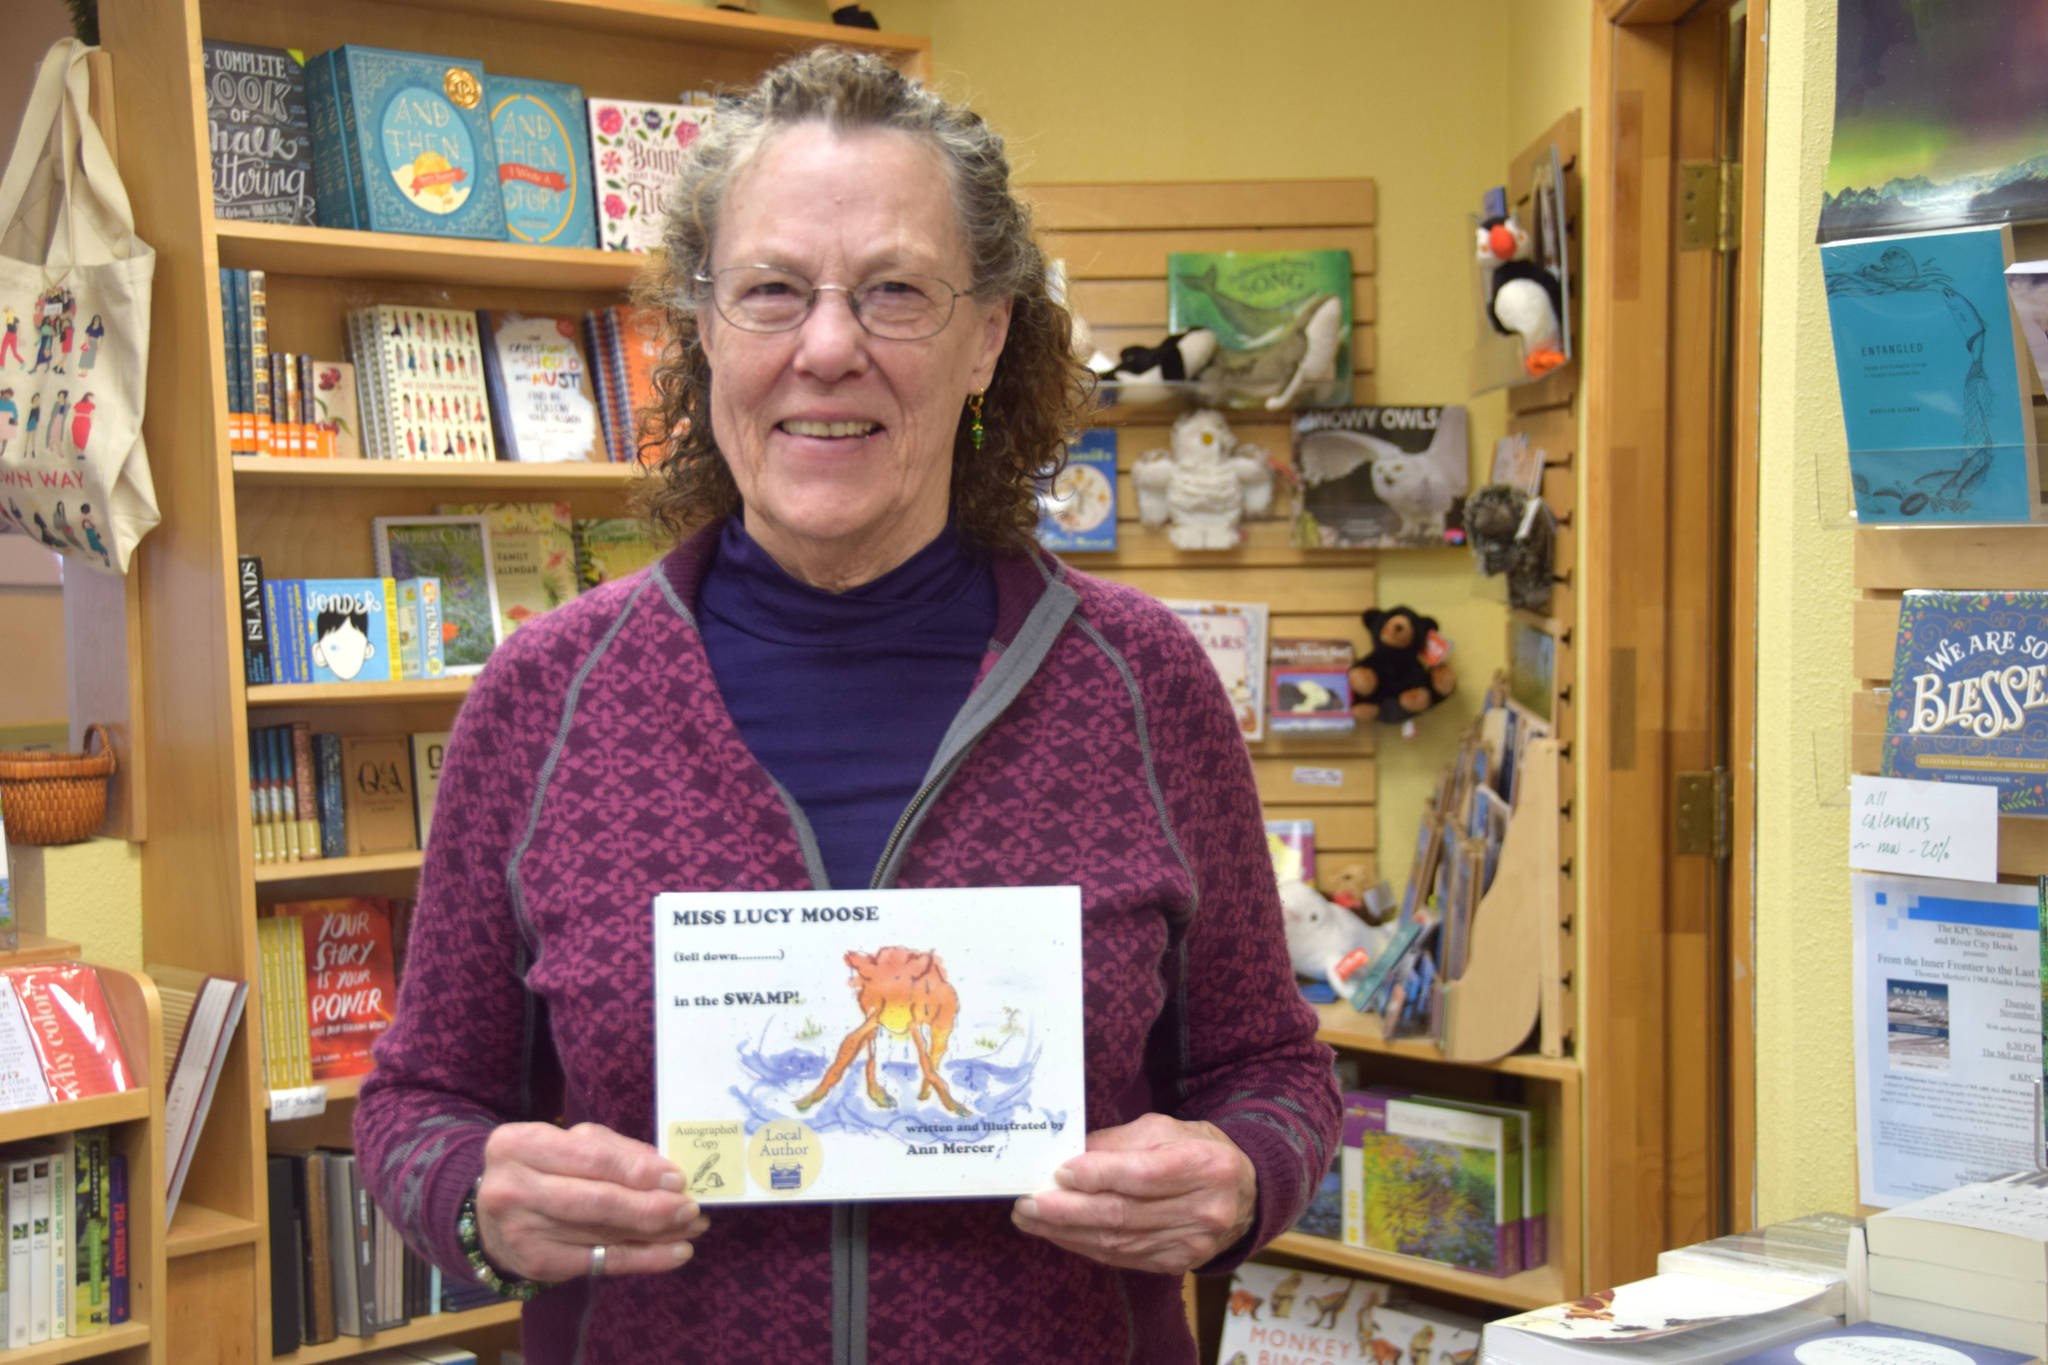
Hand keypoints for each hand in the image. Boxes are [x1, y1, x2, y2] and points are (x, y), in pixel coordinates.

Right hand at [476, 1121, 709, 1280]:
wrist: (491, 1216)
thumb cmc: (540, 1169)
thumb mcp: (567, 1144)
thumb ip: (612, 1150)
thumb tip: (664, 1170)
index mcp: (519, 1144)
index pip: (591, 1157)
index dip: (638, 1170)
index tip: (678, 1178)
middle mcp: (512, 1188)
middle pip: (598, 1201)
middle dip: (652, 1207)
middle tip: (691, 1208)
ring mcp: (521, 1231)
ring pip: (604, 1233)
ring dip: (656, 1234)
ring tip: (692, 1228)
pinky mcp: (536, 1265)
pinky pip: (601, 1263)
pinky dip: (643, 1259)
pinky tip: (674, 1254)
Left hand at [1009, 1113, 1255, 1274]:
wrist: (1244, 1195)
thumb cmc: (1198, 1151)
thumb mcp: (1166, 1129)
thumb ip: (1119, 1142)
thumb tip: (1071, 1155)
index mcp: (1205, 1166)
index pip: (1144, 1175)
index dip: (1099, 1175)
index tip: (1059, 1172)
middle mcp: (1203, 1209)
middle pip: (1125, 1214)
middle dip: (1068, 1211)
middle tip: (1027, 1203)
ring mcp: (1192, 1243)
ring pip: (1119, 1242)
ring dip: (1067, 1232)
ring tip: (1030, 1219)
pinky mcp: (1177, 1264)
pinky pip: (1122, 1258)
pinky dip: (1085, 1246)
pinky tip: (1059, 1235)